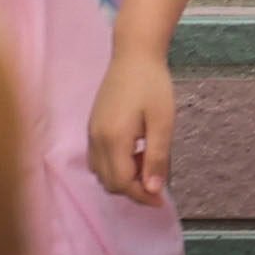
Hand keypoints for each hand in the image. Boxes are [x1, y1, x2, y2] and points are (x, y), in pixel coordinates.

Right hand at [87, 48, 175, 204]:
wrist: (134, 55)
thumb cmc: (153, 85)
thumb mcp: (163, 121)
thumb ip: (157, 157)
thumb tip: (154, 190)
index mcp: (113, 140)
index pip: (122, 183)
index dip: (141, 196)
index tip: (162, 200)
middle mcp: (96, 140)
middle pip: (109, 182)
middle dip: (133, 189)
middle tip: (158, 178)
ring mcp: (91, 134)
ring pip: (102, 173)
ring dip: (124, 177)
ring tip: (148, 161)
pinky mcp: (93, 128)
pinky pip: (99, 159)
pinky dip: (116, 165)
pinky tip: (136, 151)